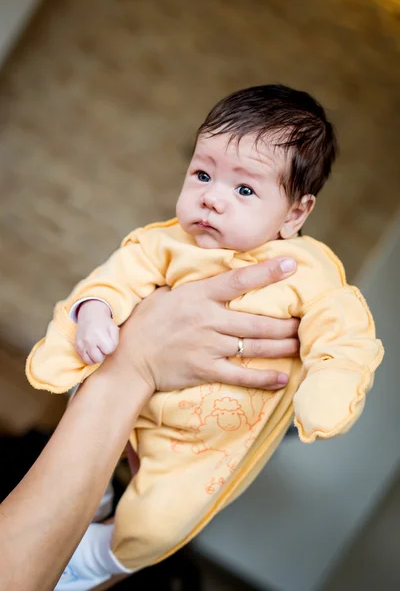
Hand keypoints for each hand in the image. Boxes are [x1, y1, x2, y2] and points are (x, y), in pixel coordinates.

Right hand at [75, 300, 118, 364]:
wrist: (90, 314)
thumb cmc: (104, 323)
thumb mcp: (114, 329)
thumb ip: (115, 342)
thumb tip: (108, 352)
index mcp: (99, 334)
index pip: (109, 350)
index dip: (111, 347)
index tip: (108, 340)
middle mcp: (88, 340)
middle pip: (99, 358)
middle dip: (102, 353)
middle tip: (102, 345)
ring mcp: (81, 344)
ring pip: (90, 361)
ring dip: (95, 357)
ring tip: (97, 348)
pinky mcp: (76, 347)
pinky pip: (83, 359)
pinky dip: (88, 356)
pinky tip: (91, 348)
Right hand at [106, 257, 298, 391]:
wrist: (128, 359)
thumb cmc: (145, 323)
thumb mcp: (164, 294)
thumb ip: (191, 287)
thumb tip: (212, 275)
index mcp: (198, 296)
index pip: (239, 280)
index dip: (267, 272)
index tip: (292, 264)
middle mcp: (208, 320)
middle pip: (257, 321)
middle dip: (287, 322)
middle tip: (307, 321)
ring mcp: (208, 347)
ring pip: (254, 347)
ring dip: (282, 346)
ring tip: (302, 344)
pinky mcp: (205, 370)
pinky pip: (241, 375)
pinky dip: (264, 378)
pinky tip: (283, 378)